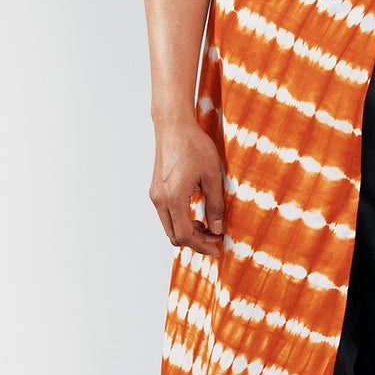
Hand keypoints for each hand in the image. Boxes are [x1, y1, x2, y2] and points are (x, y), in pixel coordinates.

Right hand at [149, 121, 225, 254]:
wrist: (174, 126)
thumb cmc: (193, 146)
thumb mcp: (212, 176)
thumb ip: (215, 205)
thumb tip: (218, 228)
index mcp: (174, 199)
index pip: (184, 236)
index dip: (202, 246)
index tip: (217, 247)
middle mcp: (160, 200)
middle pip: (174, 235)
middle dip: (195, 242)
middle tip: (215, 238)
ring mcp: (155, 195)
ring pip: (169, 226)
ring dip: (188, 231)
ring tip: (208, 226)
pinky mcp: (156, 190)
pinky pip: (166, 214)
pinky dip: (181, 220)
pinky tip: (196, 213)